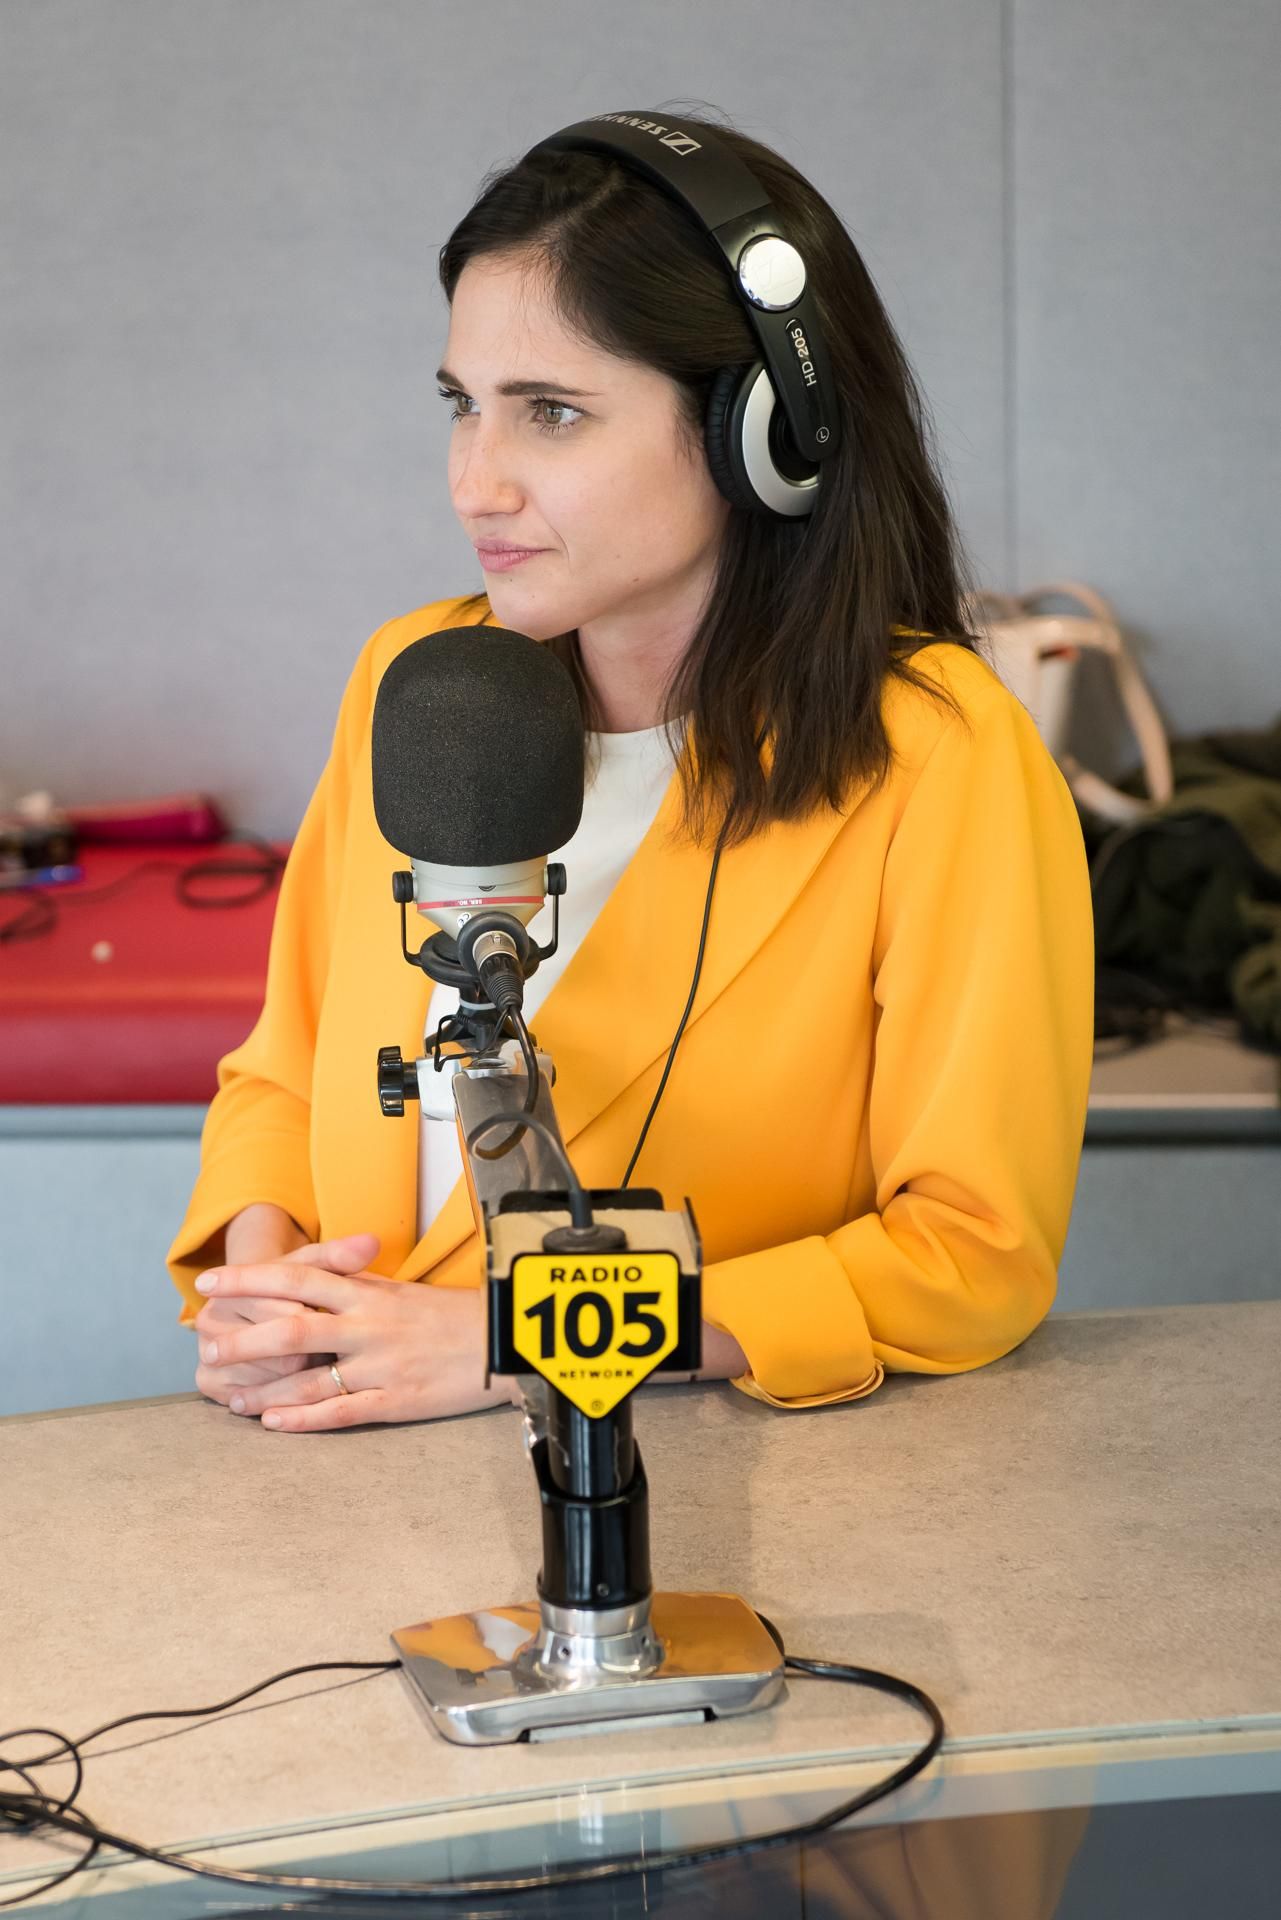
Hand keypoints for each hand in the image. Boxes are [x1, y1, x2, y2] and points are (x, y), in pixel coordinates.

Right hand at [193, 1232, 377, 1405]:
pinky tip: (298, 1387)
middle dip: (312, 1347)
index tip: (332, 1316)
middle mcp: (208, 1320)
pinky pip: (256, 1398)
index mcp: (231, 1288)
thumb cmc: (297, 1288)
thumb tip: (372, 1243)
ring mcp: (205, 1355)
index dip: (317, 1316)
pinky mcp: (209, 1385)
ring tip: (313, 1360)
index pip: (286, 1309)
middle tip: (330, 1345)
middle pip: (278, 1345)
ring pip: (272, 1375)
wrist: (262, 1312)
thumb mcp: (315, 1268)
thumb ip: (340, 1256)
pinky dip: (283, 1396)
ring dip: (303, 1374)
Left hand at [193, 1255, 521, 1431]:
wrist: (505, 1340)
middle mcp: (368, 1324)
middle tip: (206, 1347)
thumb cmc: (453, 1315)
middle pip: (292, 1326)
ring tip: (230, 1396)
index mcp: (369, 1291)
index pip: (297, 1276)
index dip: (250, 1278)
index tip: (211, 1281)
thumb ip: (357, 1285)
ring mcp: (380, 1363)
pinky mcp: (396, 1399)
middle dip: (244, 1338)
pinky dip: (304, 1418)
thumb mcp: (402, 1290)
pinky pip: (341, 1410)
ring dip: (264, 1388)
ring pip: (308, 1376)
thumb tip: (315, 1277)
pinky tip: (274, 1422)